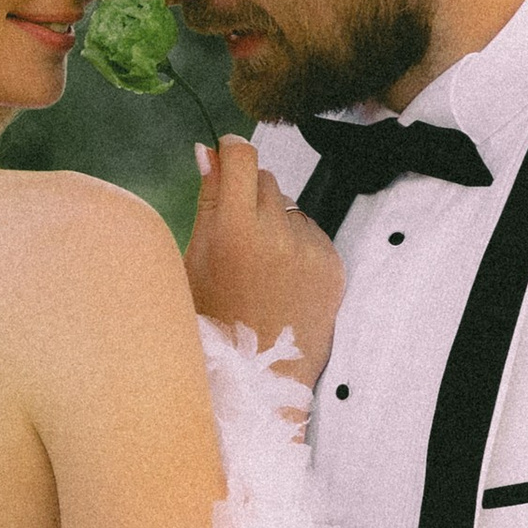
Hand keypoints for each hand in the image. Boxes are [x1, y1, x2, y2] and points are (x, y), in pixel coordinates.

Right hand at [185, 137, 344, 385]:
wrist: (259, 376)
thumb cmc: (216, 323)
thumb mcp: (194, 261)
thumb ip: (207, 201)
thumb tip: (209, 152)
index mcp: (234, 232)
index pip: (242, 157)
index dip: (231, 151)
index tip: (227, 155)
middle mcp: (277, 234)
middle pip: (266, 178)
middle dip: (248, 193)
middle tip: (235, 233)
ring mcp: (310, 249)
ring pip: (289, 206)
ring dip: (274, 221)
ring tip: (259, 266)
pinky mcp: (333, 264)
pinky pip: (311, 233)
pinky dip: (296, 246)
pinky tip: (280, 279)